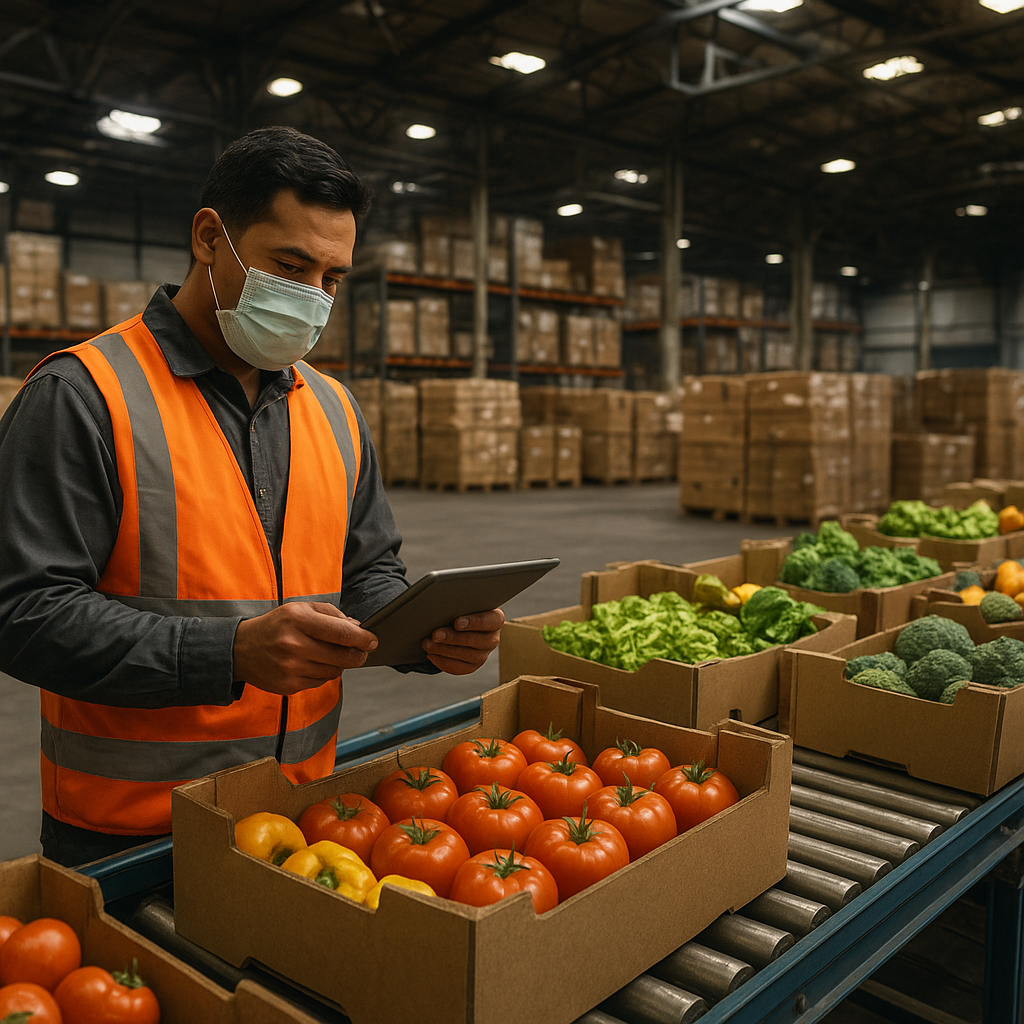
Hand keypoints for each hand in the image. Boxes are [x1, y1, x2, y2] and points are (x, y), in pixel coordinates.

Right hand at [233, 602, 377, 694]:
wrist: (240, 649)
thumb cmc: (276, 625)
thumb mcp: (299, 608)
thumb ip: (330, 613)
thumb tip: (357, 626)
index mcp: (297, 619)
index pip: (341, 632)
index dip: (363, 638)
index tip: (373, 640)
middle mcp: (293, 644)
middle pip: (342, 655)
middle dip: (358, 654)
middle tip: (362, 651)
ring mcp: (290, 668)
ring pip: (334, 671)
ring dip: (342, 664)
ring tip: (336, 654)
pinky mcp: (288, 685)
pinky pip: (320, 681)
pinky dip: (325, 673)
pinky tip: (316, 663)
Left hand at [422, 608, 504, 675]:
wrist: (465, 624)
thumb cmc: (464, 609)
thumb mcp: (466, 604)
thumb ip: (460, 604)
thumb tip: (442, 606)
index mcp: (495, 619)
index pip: (489, 621)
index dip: (473, 622)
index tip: (457, 623)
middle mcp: (492, 638)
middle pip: (474, 640)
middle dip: (452, 638)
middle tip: (435, 635)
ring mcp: (483, 654)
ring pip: (465, 656)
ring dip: (444, 650)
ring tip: (428, 644)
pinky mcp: (472, 666)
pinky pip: (458, 668)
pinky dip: (442, 661)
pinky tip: (431, 654)